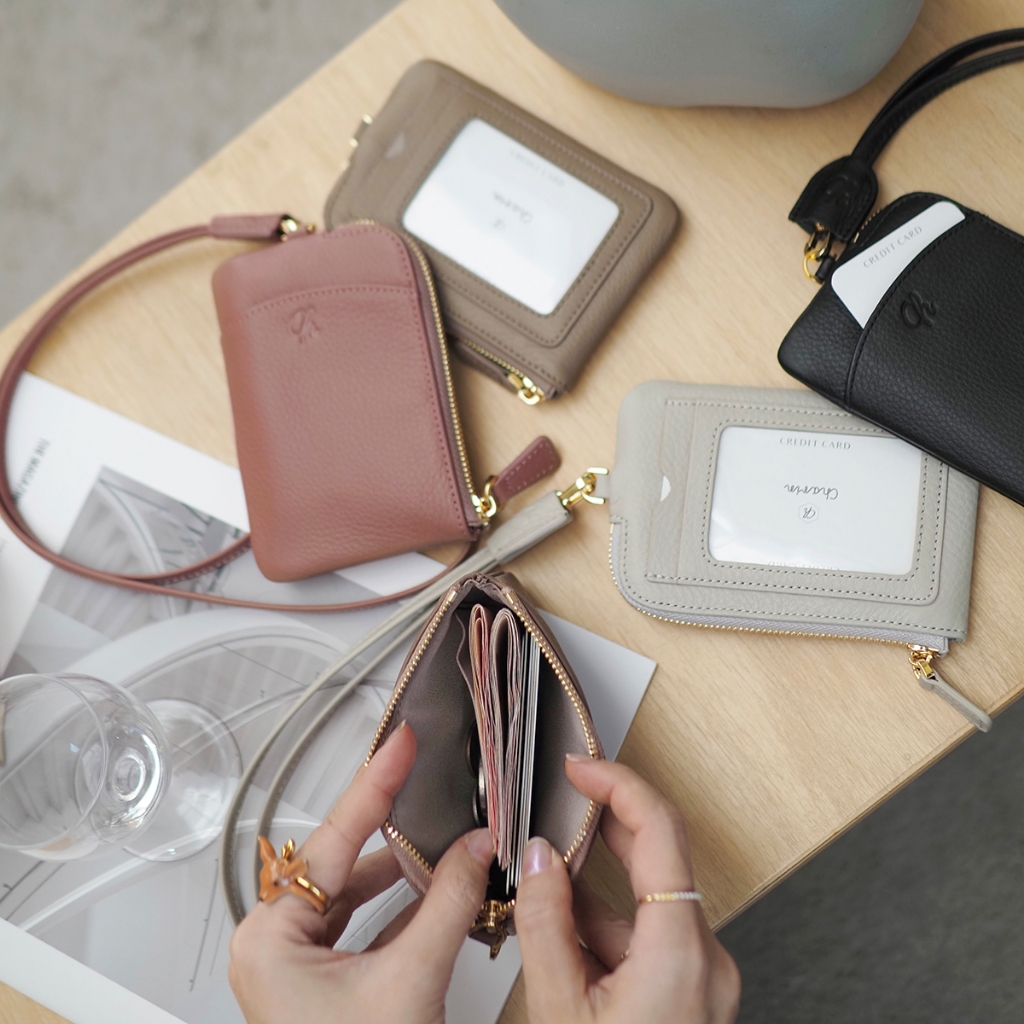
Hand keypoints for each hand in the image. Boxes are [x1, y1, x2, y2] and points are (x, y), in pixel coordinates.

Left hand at [228, 722, 494, 1023]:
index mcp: (272, 939)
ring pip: (354, 893)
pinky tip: (435, 885)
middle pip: (341, 862)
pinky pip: (363, 924)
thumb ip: (449, 903)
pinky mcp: (325, 981)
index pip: (330, 838)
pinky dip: (400, 904)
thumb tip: (481, 847)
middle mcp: (276, 945)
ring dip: (402, 869)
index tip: (400, 742)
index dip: (374, 784)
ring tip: (441, 835)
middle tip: (425, 779)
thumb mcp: (409, 980)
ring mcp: (298, 964)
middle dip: (392, 826)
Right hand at [514, 756, 739, 1023]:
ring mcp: (704, 979)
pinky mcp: (694, 995)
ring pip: (646, 903)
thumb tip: (538, 859)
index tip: (581, 767)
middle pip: (658, 857)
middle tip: (569, 792)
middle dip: (605, 821)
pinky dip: (607, 927)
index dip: (617, 784)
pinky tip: (566, 930)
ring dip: (595, 889)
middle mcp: (705, 960)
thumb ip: (545, 925)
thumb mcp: (560, 1011)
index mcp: (680, 954)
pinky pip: (650, 938)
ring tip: (545, 878)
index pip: (659, 830)